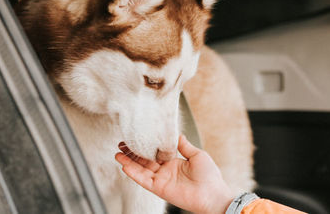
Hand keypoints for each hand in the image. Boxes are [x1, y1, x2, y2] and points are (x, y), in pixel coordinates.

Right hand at [115, 135, 235, 213]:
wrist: (212, 194)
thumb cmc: (210, 176)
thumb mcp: (197, 154)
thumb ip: (184, 145)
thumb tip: (176, 134)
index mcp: (175, 163)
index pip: (155, 153)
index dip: (146, 146)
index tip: (137, 138)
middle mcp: (166, 171)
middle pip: (145, 161)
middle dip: (133, 153)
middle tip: (122, 144)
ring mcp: (161, 180)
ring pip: (141, 170)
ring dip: (129, 162)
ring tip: (117, 154)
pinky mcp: (159, 188)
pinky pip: (144, 180)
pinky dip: (134, 173)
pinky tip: (124, 166)